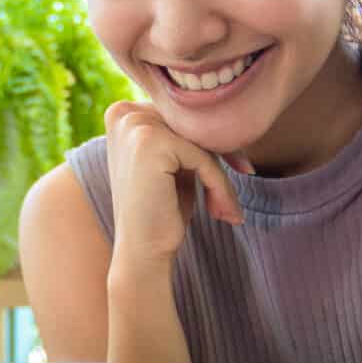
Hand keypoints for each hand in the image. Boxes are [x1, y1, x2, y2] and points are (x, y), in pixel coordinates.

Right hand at [103, 102, 250, 266]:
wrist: (141, 252)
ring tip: (226, 209)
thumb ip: (187, 133)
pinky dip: (219, 185)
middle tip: (236, 191)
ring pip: (202, 140)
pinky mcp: (149, 142)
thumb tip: (231, 110)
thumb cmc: (161, 210)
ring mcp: (133, 125)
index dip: (213, 142)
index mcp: (123, 113)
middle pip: (194, 124)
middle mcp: (124, 113)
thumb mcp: (173, 163)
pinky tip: (221, 211)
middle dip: (222, 156)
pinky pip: (203, 158)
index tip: (238, 167)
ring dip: (222, 176)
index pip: (185, 117)